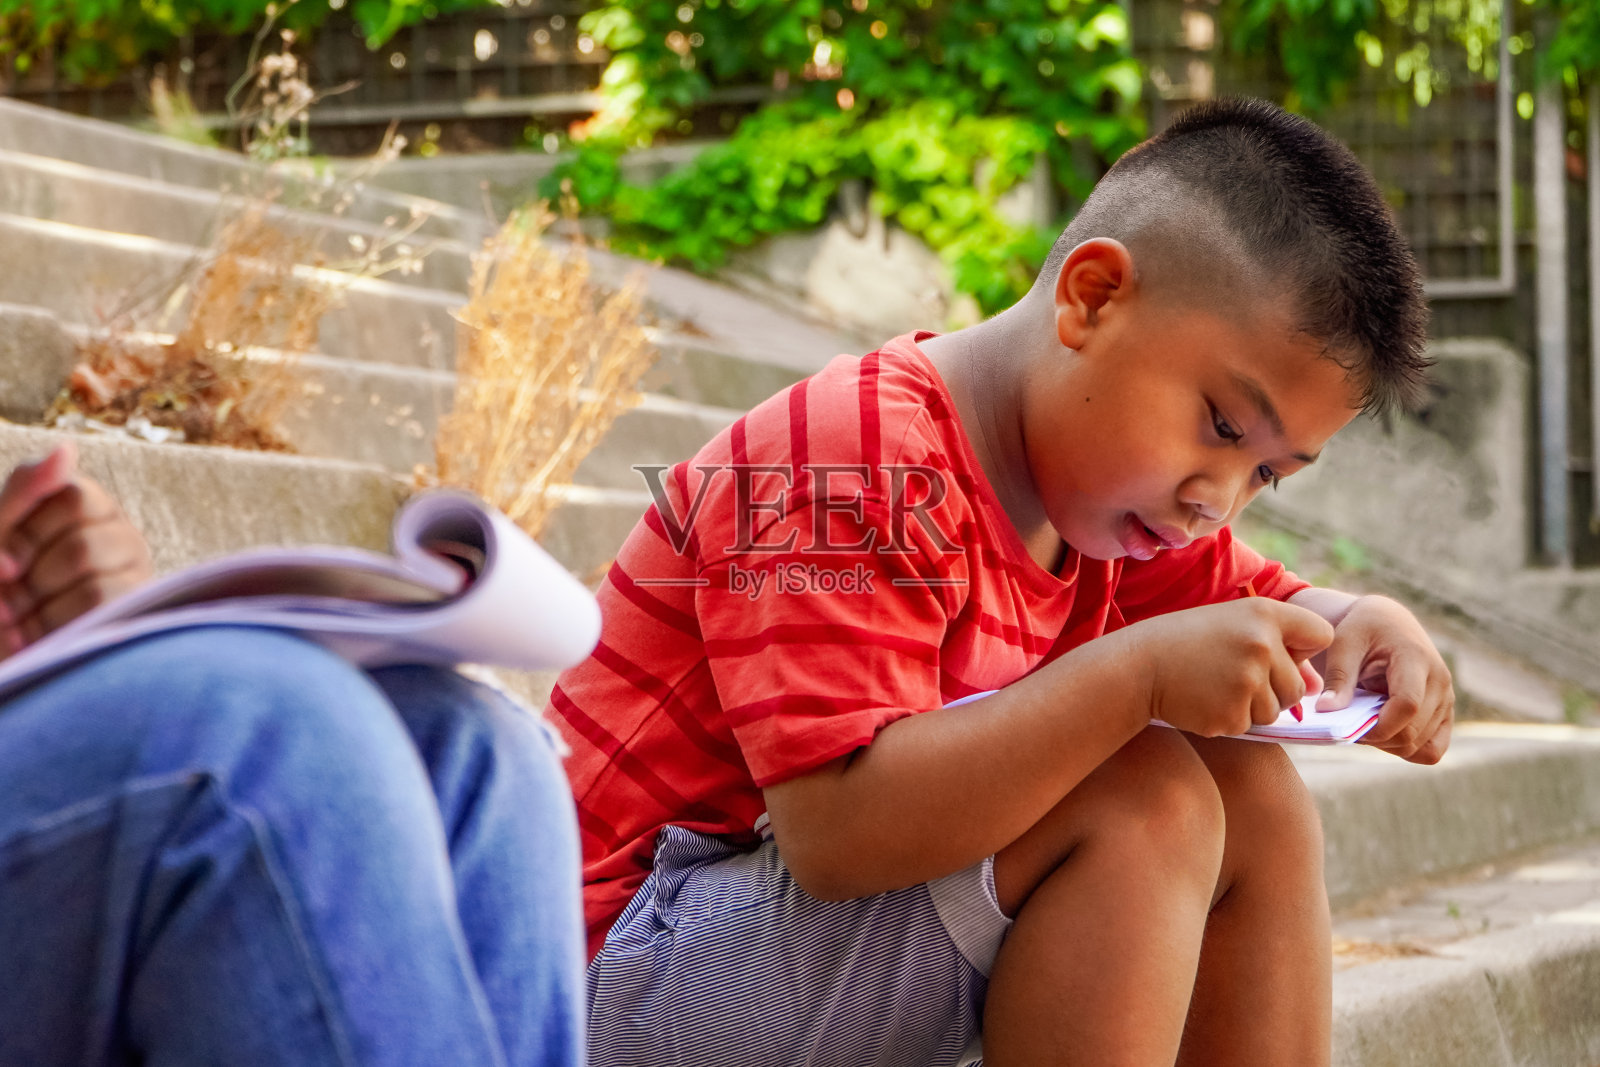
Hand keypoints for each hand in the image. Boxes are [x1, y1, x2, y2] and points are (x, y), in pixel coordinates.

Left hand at [0, 442, 153, 655]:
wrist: (1, 655)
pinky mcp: (139, 616)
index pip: (74, 498)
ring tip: (28, 624)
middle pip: (82, 544)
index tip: (5, 565)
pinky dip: (61, 628)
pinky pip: (104, 611)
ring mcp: (137, 578)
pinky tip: (48, 640)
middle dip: (32, 580)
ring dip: (42, 608)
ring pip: (96, 580)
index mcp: (88, 509)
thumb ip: (24, 491)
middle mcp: (122, 538)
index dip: (28, 534)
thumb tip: (66, 446)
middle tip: (12, 603)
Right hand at [1128, 598, 1334, 737]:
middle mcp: (1262, 645)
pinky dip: (1227, 719)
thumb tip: (1315, 687)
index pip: (1321, 635)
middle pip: (1297, 686)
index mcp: (1265, 614)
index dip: (1304, 649)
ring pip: (1274, 711)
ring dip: (1249, 707)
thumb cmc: (1187, 642)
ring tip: (1213, 686)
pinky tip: (1202, 700)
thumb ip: (1278, 647)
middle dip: (1272, 689)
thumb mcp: (1232, 626)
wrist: (1139, 665)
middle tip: (1231, 676)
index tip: (1278, 651)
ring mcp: (1248, 682)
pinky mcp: (1233, 714)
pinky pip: (1247, 726)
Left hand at [1314, 594, 1452, 763]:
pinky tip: (1384, 733)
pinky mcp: (1445, 714)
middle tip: (1349, 725)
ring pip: (1422, 747)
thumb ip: (1337, 677)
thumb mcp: (1343, 643)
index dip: (1377, 725)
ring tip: (1365, 723)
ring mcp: (1446, 700)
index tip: (1348, 726)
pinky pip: (1432, 750)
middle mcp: (1440, 681)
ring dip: (1388, 745)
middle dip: (1376, 738)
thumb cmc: (1362, 629)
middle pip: (1413, 732)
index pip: (1407, 705)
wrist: (1387, 622)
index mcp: (1416, 659)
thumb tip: (1327, 710)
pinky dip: (1407, 751)